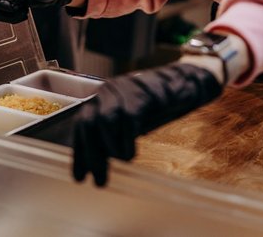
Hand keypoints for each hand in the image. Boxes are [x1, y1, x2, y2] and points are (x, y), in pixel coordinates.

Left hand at [72, 63, 222, 186]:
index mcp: (100, 99)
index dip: (79, 154)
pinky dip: (127, 140)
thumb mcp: (128, 124)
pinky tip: (131, 154)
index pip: (81, 127)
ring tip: (122, 162)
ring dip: (111, 147)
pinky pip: (128, 118)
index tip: (80, 178)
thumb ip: (112, 137)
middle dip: (92, 154)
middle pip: (88, 123)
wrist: (182, 84)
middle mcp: (107, 92)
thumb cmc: (154, 107)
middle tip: (100, 178)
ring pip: (105, 120)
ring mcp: (123, 90)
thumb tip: (97, 163)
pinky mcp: (141, 92)